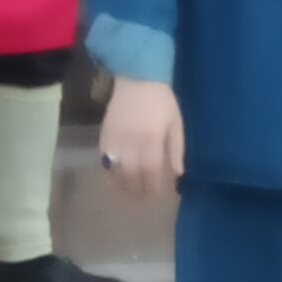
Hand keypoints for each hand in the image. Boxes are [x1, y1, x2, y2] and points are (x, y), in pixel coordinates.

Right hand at [100, 78, 184, 199]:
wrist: (137, 80)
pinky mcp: (103, 137)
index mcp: (152, 139)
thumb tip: (178, 173)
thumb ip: (176, 148)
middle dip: (137, 190)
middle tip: (143, 201)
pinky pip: (103, 161)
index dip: (153, 186)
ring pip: (115, 171)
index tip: (157, 196)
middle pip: (132, 175)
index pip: (151, 171)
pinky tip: (114, 180)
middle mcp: (131, 143)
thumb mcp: (176, 122)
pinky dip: (109, 173)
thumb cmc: (162, 101)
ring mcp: (114, 140)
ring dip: (121, 186)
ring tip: (128, 195)